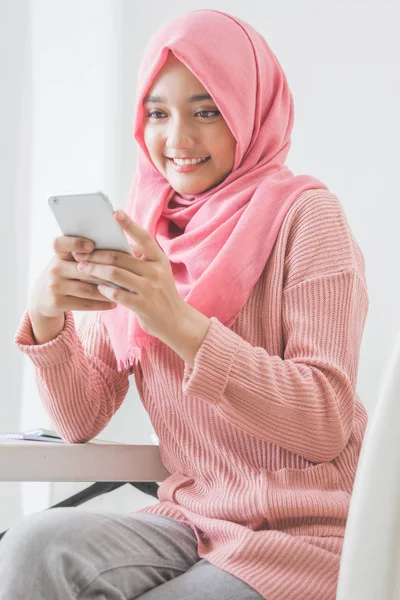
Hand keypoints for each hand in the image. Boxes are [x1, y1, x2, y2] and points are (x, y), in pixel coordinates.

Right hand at [28, 235, 116, 319]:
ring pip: (87, 290)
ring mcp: (54, 287)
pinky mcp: (57, 303)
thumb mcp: (67, 262)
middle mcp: (54, 269)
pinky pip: (84, 304)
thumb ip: (84, 257)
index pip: (61, 244)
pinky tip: (113, 304)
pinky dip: (101, 304)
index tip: (91, 246)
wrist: (41, 297)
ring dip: (108, 291)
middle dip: (107, 273)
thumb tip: (117, 253)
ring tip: (124, 291)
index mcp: (58, 255)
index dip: (75, 243)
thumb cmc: (64, 274)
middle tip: (126, 275)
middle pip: (85, 270)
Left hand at [74, 210, 186, 340]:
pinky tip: (97, 287)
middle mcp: (156, 272)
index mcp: (160, 260)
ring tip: (83, 268)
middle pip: (120, 257)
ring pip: (115, 274)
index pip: (144, 238)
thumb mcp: (157, 272)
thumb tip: (114, 244)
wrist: (176, 321)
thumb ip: (141, 259)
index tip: (115, 213)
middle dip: (96, 255)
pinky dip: (104, 289)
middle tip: (80, 254)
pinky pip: (116, 294)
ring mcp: (150, 289)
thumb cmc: (160, 293)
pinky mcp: (142, 305)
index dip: (129, 225)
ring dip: (95, 270)